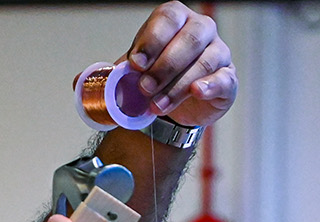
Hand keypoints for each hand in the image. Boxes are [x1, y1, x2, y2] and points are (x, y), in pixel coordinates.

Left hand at [123, 3, 236, 125]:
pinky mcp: (228, 78)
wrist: (175, 105)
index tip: (135, 64)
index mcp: (177, 18)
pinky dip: (209, 86)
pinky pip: (223, 79)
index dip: (151, 40)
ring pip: (204, 62)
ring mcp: (219, 52)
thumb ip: (118, 73)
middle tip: (144, 88)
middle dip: (164, 66)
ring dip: (177, 86)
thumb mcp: (133, 72)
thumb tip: (91, 82)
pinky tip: (195, 92)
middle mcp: (202, 28)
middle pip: (189, 39)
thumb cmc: (155, 78)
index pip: (168, 17)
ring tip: (156, 105)